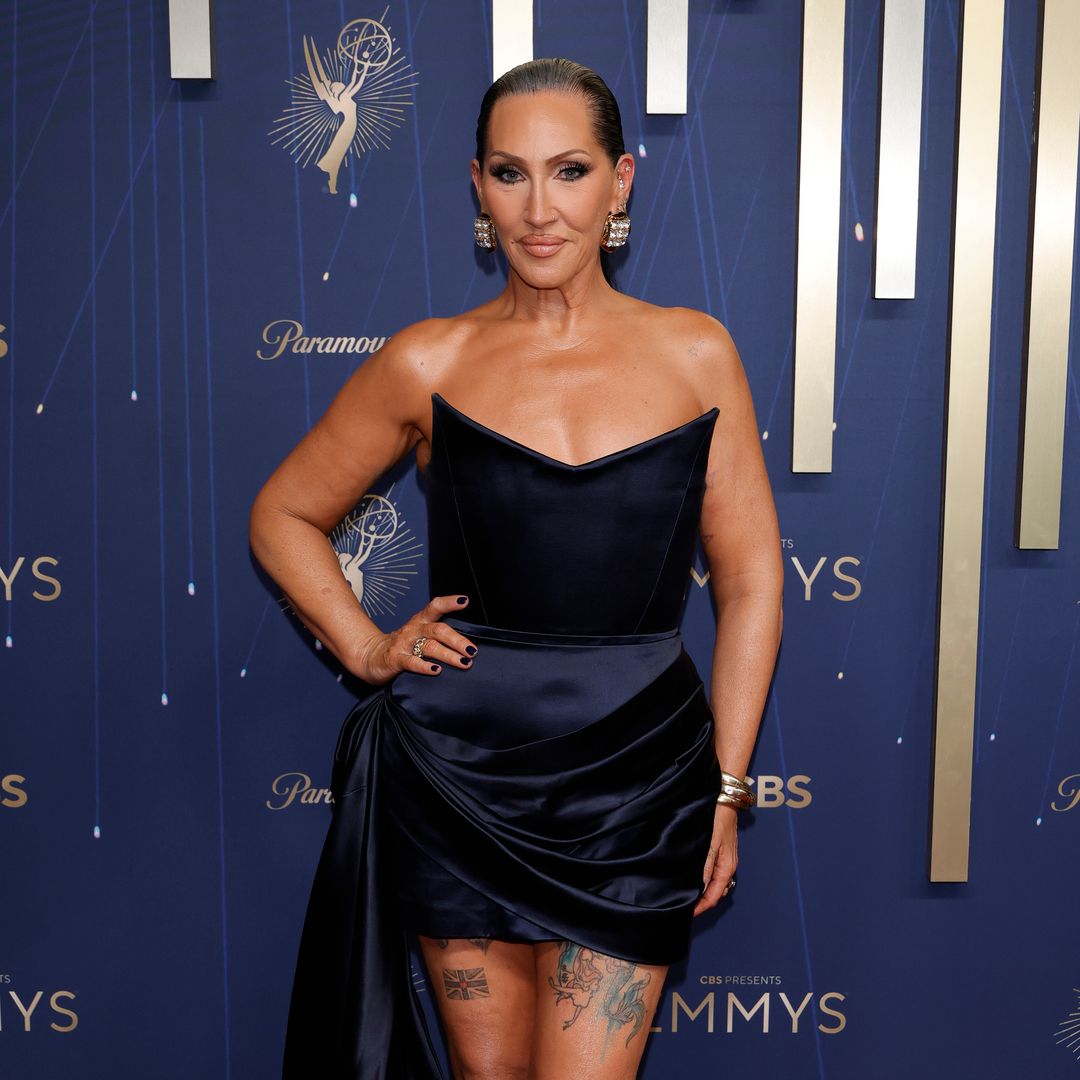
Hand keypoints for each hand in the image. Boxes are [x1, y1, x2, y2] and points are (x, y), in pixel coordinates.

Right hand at [350, 594, 477, 685]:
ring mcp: (404, 644)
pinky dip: (425, 667)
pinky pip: (412, 662)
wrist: (370, 656)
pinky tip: (436, 671)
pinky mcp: (395, 659)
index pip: (435, 607)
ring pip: (429, 646)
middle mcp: (414, 630)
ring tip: (464, 662)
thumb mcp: (419, 635)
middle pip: (438, 630)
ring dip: (449, 655)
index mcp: (420, 622)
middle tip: (472, 651)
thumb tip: (467, 645)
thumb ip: (438, 636)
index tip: (465, 601)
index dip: (449, 603)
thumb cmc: (402, 646)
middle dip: (457, 640)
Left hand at [693, 802, 738, 915]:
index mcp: (727, 868)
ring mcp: (726, 860)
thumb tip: (701, 887)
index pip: (714, 896)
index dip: (701, 907)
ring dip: (703, 892)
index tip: (688, 913)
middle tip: (684, 907)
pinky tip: (695, 879)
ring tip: (687, 896)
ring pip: (715, 884)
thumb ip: (706, 865)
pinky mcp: (722, 853)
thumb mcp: (711, 844)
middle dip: (702, 902)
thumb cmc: (719, 819)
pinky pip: (714, 874)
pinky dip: (705, 882)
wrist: (725, 800)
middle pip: (715, 893)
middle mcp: (728, 867)